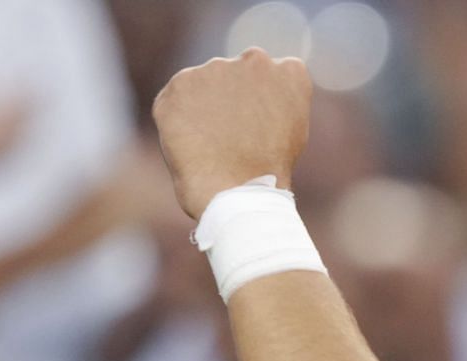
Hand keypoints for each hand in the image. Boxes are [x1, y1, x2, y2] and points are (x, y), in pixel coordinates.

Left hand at [152, 49, 311, 219]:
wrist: (238, 195)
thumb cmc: (268, 174)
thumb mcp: (291, 131)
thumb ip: (275, 102)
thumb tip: (254, 96)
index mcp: (289, 71)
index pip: (271, 76)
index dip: (260, 104)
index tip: (257, 128)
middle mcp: (255, 59)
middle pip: (235, 75)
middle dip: (230, 99)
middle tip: (231, 138)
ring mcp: (216, 69)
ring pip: (204, 85)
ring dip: (203, 108)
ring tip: (211, 147)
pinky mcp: (181, 83)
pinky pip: (175, 100)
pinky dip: (177, 120)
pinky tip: (191, 146)